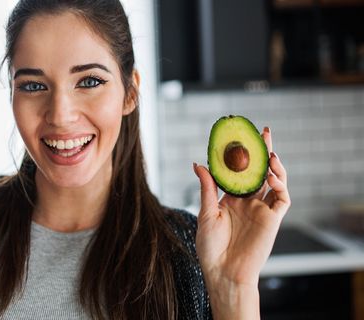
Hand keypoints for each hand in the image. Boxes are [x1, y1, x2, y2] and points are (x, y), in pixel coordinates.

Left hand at [193, 127, 289, 288]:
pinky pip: (282, 198)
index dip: (241, 156)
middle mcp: (248, 202)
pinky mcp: (273, 219)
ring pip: (274, 181)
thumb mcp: (206, 213)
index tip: (239, 137)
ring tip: (270, 151)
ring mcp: (261, 209)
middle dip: (263, 152)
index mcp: (231, 199)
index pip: (239, 172)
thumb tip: (198, 163)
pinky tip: (272, 176)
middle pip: (259, 171)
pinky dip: (280, 185)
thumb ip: (207, 187)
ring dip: (274, 165)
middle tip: (263, 132)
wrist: (223, 271)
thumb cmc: (210, 247)